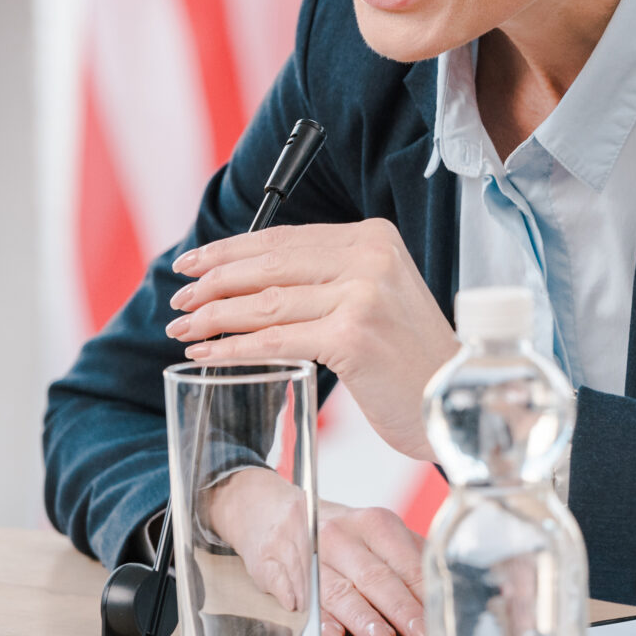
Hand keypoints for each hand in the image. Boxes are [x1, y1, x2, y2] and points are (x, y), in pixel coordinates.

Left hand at [167, 218, 452, 460]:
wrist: (456, 398)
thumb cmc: (411, 358)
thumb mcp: (378, 298)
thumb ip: (330, 279)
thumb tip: (251, 279)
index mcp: (375, 238)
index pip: (285, 238)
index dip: (230, 249)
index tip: (192, 263)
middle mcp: (370, 258)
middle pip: (269, 264)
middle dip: (213, 282)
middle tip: (180, 301)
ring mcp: (363, 295)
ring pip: (266, 302)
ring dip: (214, 317)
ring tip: (184, 330)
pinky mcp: (353, 335)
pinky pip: (275, 339)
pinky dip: (233, 348)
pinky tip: (208, 355)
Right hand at [200, 466, 428, 635]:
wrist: (268, 508)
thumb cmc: (334, 529)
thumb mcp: (372, 529)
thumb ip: (404, 554)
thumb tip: (438, 585)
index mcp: (374, 523)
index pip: (405, 562)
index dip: (422, 594)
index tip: (436, 620)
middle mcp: (342, 534)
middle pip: (376, 576)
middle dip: (400, 609)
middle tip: (418, 635)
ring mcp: (308, 551)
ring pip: (340, 589)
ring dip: (362, 617)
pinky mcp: (278, 567)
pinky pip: (301, 594)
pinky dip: (318, 616)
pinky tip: (333, 634)